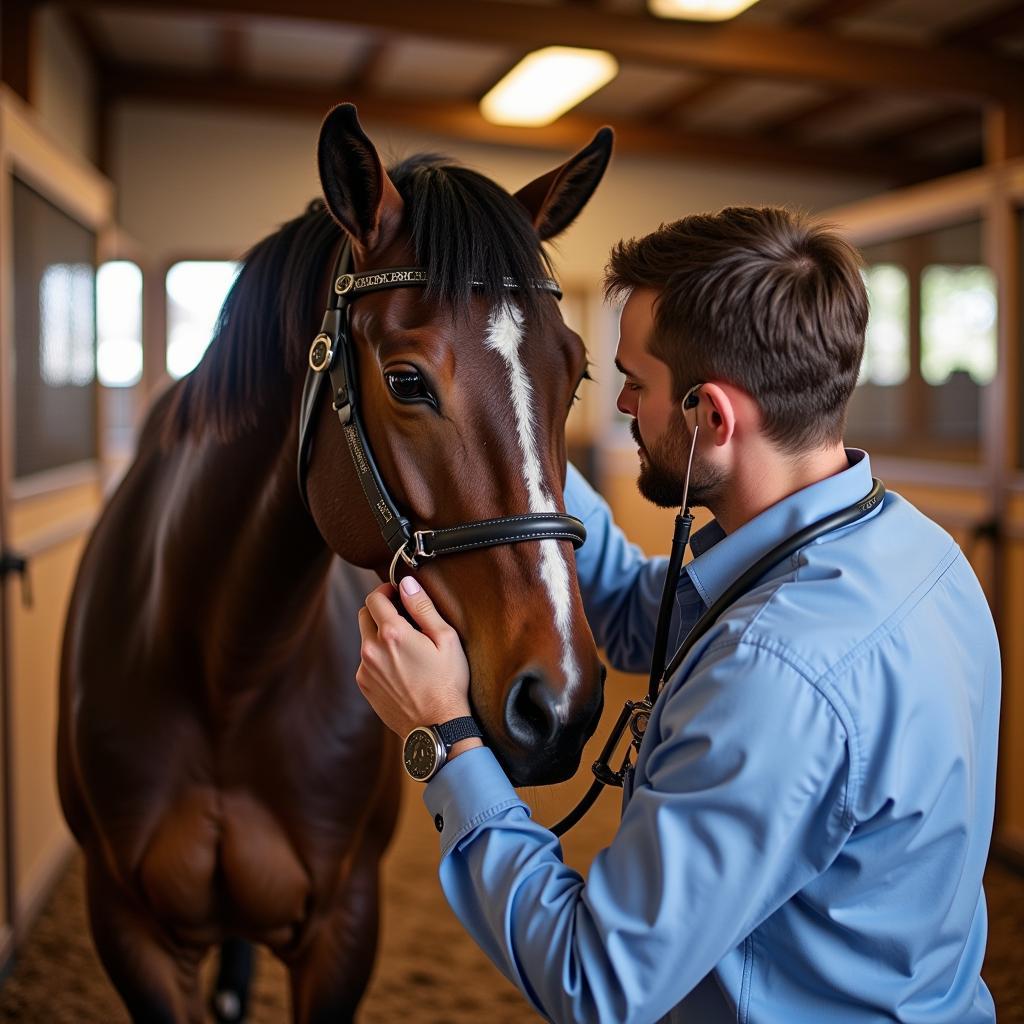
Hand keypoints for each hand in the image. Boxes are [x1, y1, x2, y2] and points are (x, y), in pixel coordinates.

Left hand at [356, 576, 472, 740]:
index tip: (398, 592)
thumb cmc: (447, 682)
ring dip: (380, 634)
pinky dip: (380, 656)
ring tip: (406, 646)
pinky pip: (367, 661)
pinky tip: (402, 667)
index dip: (386, 590)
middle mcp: (371, 650)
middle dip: (380, 609)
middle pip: (364, 615)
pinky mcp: (365, 686)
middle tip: (402, 615)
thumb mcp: (445, 639)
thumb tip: (406, 583)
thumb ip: (422, 607)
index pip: (374, 598)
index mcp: (392, 634)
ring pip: (365, 639)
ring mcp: (365, 670)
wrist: (436, 727)